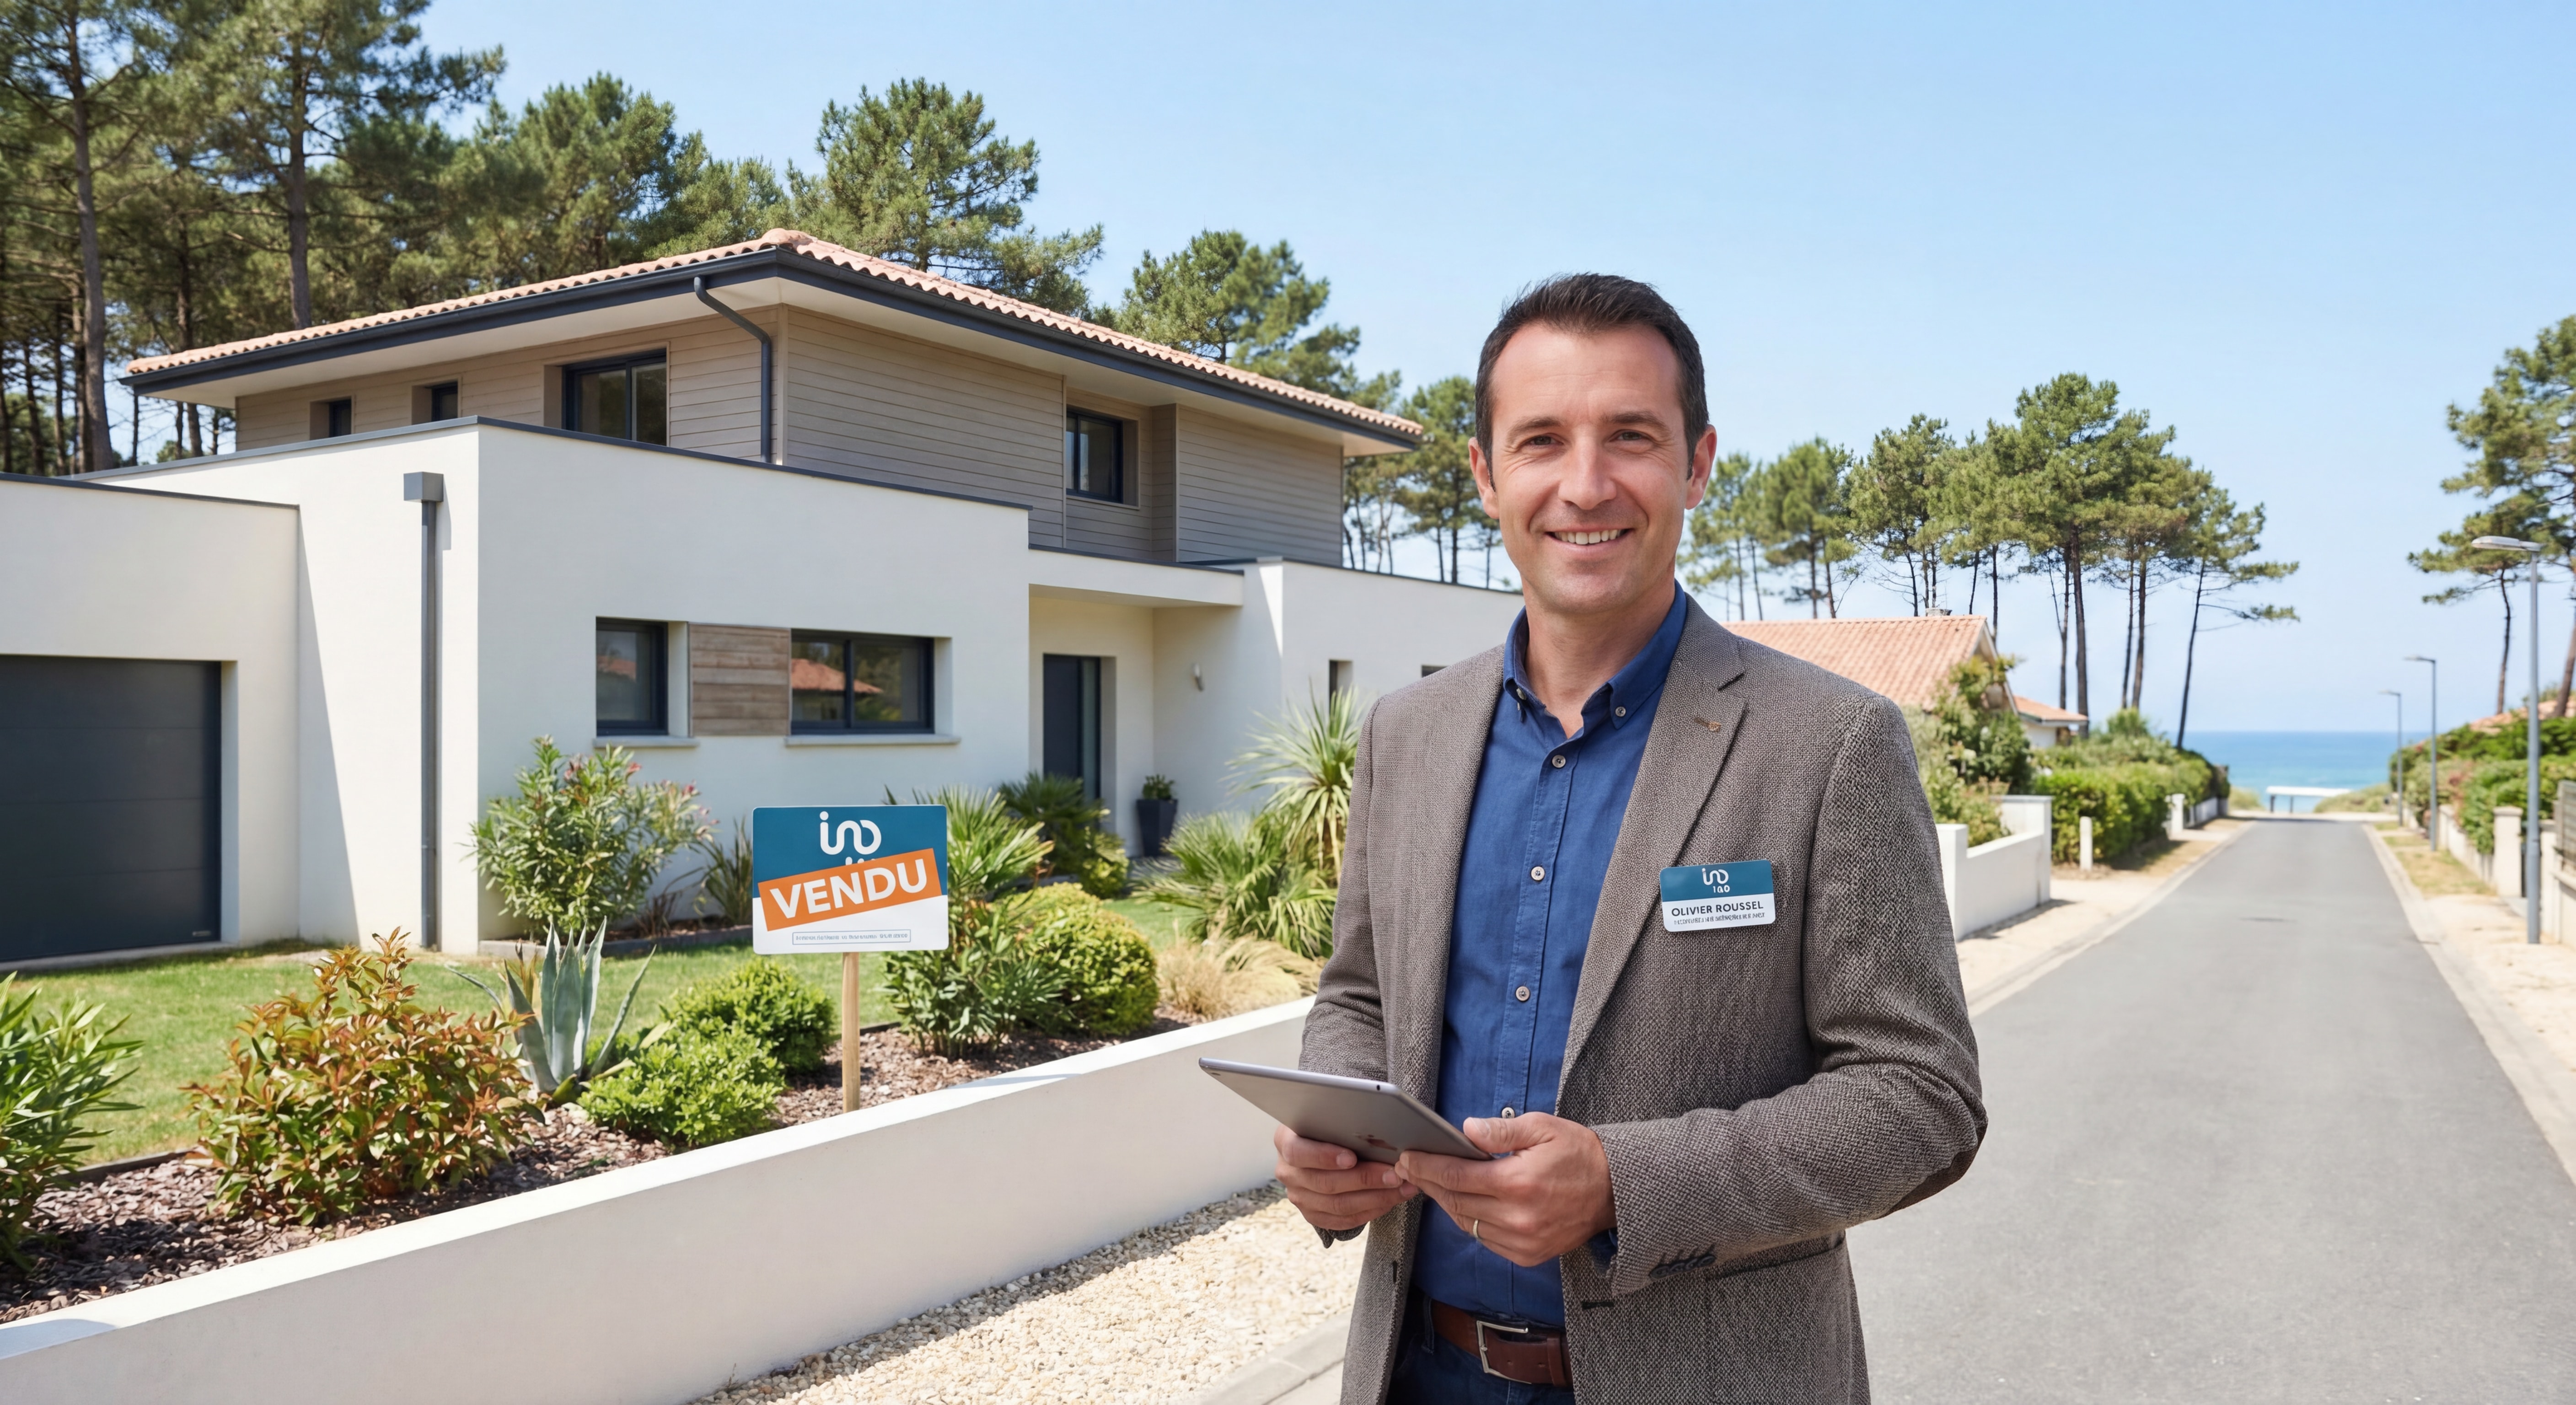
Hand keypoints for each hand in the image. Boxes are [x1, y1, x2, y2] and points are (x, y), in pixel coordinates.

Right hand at [1275, 1125, 1418, 1231]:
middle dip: (1365, 1179)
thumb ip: (1343, 1124)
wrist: (1319, 1146)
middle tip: (1394, 1174)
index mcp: (1285, 1141)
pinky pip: (1343, 1221)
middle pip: (1325, 1183)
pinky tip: (1390, 1200)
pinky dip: (1370, 1211)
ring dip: (1375, 1198)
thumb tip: (1379, 1129)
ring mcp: (1298, 1197)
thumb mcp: (1328, 1119)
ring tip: (1401, 1188)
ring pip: (1338, 1205)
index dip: (1324, 1157)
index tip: (1352, 1158)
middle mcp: (1287, 1172)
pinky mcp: (1312, 1215)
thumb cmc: (1329, 1128)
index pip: (1298, 1152)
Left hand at [1397, 1113, 1614, 1267]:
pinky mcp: (1528, 1255)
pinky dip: (1470, 1221)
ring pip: (1467, 1224)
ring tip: (1432, 1184)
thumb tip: (1466, 1130)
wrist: (1616, 1191)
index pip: (1456, 1176)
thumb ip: (1501, 1131)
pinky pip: (1485, 1240)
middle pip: (1456, 1202)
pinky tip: (1463, 1204)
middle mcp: (1518, 1218)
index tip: (1408, 1158)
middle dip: (1429, 1183)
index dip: (1427, 1167)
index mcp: (1518, 1183)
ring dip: (1446, 1204)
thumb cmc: (1579, 1154)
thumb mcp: (1542, 1128)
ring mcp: (1522, 1241)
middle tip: (1410, 1169)